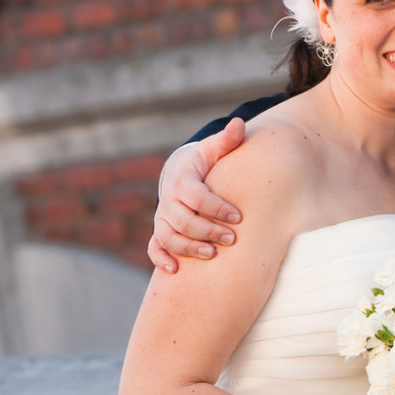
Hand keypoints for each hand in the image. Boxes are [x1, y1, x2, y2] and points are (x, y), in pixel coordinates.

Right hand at [148, 118, 245, 272]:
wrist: (181, 173)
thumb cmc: (205, 163)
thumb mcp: (214, 149)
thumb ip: (228, 140)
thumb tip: (239, 124)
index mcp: (183, 180)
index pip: (197, 196)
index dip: (216, 208)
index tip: (238, 217)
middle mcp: (169, 200)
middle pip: (182, 219)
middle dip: (206, 230)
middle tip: (232, 239)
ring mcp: (163, 217)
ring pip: (168, 236)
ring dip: (188, 247)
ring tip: (212, 254)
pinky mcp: (160, 230)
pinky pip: (154, 247)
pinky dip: (161, 259)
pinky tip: (175, 270)